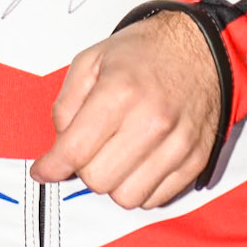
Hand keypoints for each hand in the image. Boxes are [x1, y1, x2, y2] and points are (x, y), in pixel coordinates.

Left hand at [30, 11, 220, 209]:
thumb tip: (59, 149)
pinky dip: (141, 187)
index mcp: (120, 92)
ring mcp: (178, 144)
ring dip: (114, 182)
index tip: (44, 170)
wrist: (202, 48)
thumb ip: (66, 105)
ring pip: (127, 198)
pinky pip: (155, 199)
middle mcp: (152, 121)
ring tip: (117, 155)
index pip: (75, 151)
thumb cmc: (145, 53)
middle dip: (85, 168)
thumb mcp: (91, 60)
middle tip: (90, 148)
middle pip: (98, 180)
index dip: (52, 166)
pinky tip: (140, 161)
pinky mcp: (195, 160)